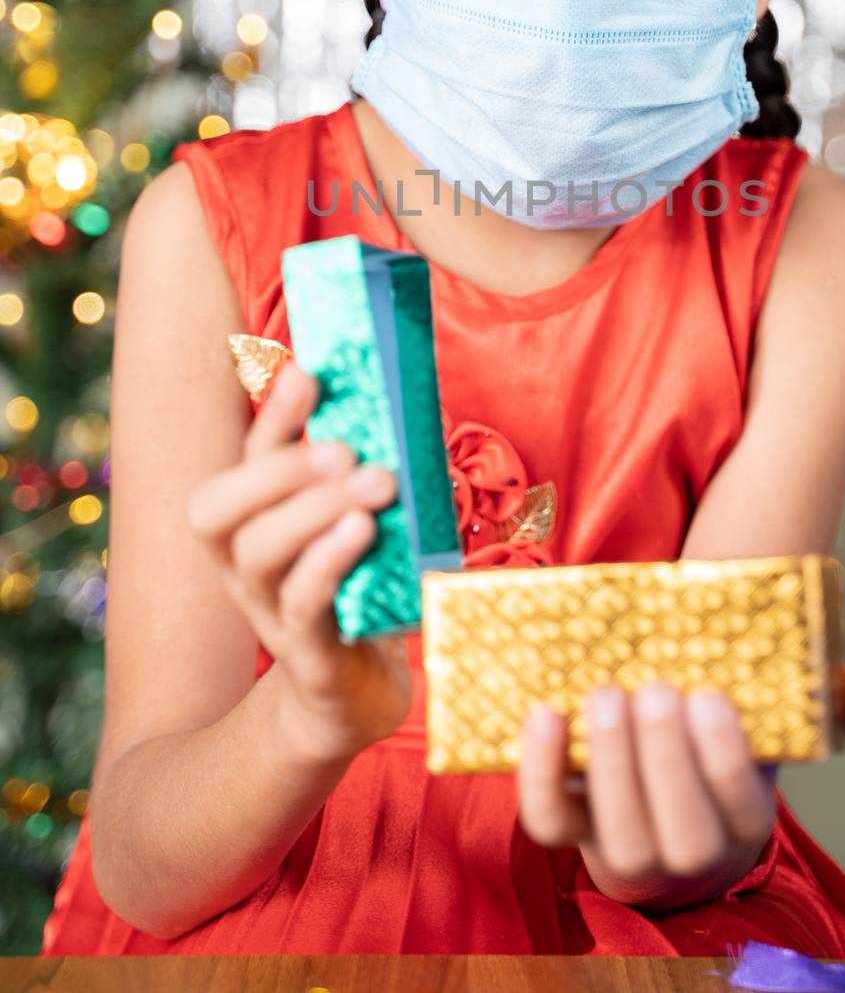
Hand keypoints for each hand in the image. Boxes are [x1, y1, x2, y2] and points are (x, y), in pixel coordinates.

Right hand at [186, 357, 412, 761]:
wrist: (352, 702)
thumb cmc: (357, 594)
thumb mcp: (353, 527)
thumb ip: (358, 475)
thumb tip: (394, 405)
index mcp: (250, 528)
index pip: (242, 463)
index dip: (271, 417)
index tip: (311, 373)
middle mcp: (243, 568)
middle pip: (219, 510)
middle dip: (281, 466)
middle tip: (347, 447)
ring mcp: (269, 613)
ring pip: (260, 552)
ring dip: (314, 509)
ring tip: (374, 482)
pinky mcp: (308, 655)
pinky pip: (302, 605)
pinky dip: (328, 562)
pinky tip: (363, 533)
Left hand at [517, 662, 844, 905]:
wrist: (659, 789)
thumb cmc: (724, 744)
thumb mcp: (780, 723)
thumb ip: (836, 702)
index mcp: (741, 823)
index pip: (736, 811)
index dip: (721, 761)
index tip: (710, 694)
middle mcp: (685, 852)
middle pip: (678, 833)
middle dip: (663, 761)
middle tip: (655, 688)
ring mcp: (622, 846)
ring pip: (616, 834)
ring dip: (608, 764)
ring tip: (606, 695)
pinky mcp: (569, 828)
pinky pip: (547, 818)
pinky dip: (536, 769)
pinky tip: (544, 711)